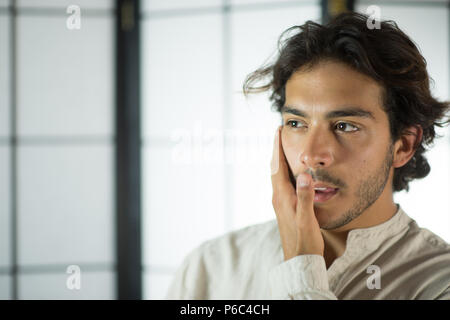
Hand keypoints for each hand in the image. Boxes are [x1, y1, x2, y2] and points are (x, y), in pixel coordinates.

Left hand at [270, 125, 323, 260]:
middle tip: (280, 133)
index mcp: (282, 197)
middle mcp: (278, 198)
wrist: (299, 261)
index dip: (277, 148)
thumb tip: (305, 176)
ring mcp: (280, 203)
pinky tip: (290, 173)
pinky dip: (284, 172)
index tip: (277, 130)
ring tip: (283, 147)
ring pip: (277, 175)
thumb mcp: (307, 220)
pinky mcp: (284, 208)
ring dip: (279, 160)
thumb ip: (306, 198)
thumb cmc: (304, 242)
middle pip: (275, 168)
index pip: (277, 166)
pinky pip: (282, 183)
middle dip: (277, 150)